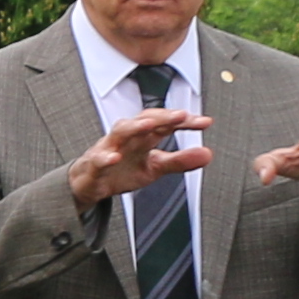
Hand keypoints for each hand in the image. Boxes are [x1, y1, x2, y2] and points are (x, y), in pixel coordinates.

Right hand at [68, 110, 209, 208]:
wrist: (90, 183)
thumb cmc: (123, 170)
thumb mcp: (155, 168)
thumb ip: (180, 161)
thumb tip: (208, 154)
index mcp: (144, 136)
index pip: (166, 123)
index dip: (185, 122)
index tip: (205, 122)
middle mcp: (127, 136)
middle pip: (145, 120)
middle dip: (163, 116)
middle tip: (182, 115)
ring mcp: (109, 148)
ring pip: (120, 131)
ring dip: (135, 127)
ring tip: (151, 125)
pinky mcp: (93, 165)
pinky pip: (98, 159)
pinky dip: (105, 158)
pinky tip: (114, 158)